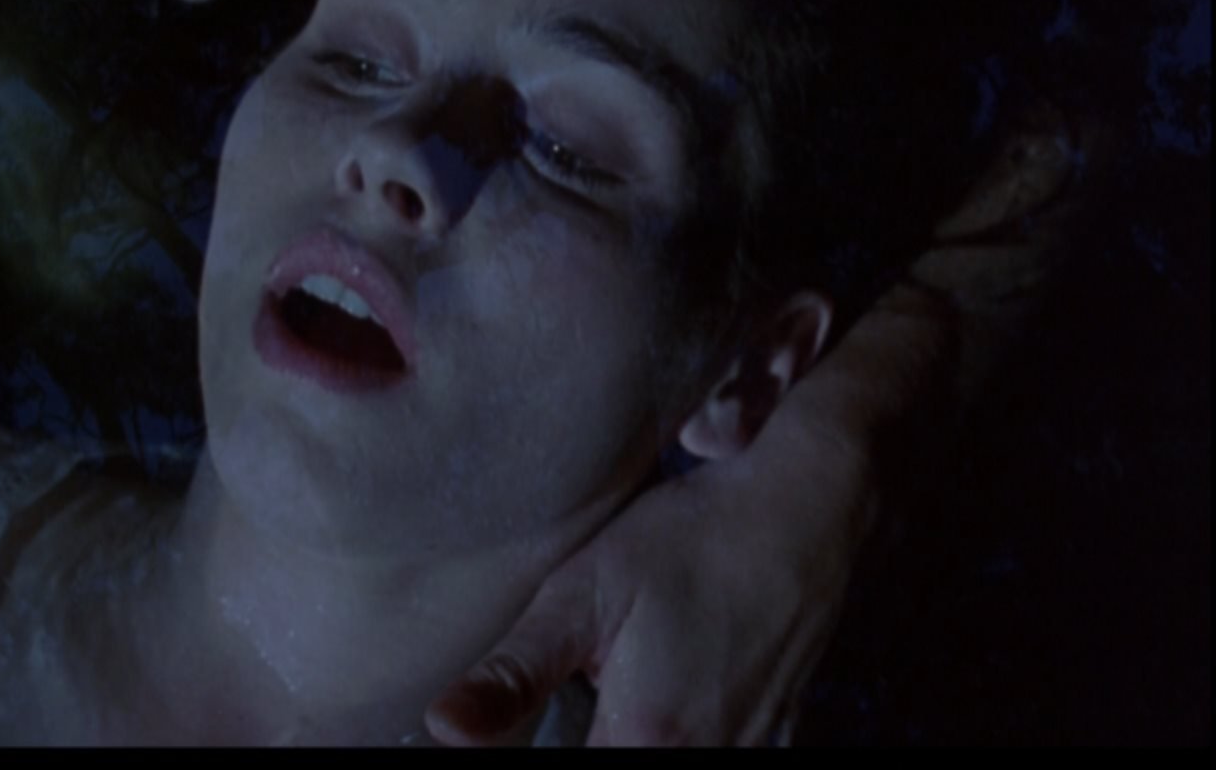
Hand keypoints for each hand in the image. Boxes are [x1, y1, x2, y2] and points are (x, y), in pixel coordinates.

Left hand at [426, 288, 947, 746]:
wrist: (811, 513)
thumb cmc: (693, 541)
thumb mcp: (585, 591)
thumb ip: (514, 672)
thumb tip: (444, 727)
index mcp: (647, 742)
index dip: (531, 751)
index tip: (517, 733)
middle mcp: (709, 763)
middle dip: (584, 740)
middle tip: (564, 701)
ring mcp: (755, 755)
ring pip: (672, 769)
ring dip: (630, 737)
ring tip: (610, 696)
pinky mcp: (780, 737)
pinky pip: (721, 756)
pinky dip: (679, 739)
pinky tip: (659, 703)